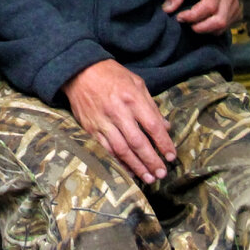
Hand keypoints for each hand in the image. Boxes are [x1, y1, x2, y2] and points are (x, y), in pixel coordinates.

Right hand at [63, 59, 175, 183]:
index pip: (152, 125)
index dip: (163, 143)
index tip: (171, 156)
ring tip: (148, 178)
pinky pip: (106, 149)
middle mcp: (117, 111)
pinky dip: (118, 162)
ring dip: (136, 166)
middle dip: (151, 160)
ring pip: (121, 149)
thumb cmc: (111, 75)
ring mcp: (102, 121)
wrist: (79, 71)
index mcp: (131, 97)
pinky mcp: (91, 128)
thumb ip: (151, 105)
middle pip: (138, 142)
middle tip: (161, 174)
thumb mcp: (136, 82)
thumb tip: (165, 127)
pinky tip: (128, 171)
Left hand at [163, 0, 239, 34]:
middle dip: (200, 27)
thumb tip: (167, 10)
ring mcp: (235, 4)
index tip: (179, 16)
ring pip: (223, 26)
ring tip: (193, 23)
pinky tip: (203, 22)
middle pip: (219, 21)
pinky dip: (214, 29)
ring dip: (206, 30)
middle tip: (186, 22)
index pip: (209, 7)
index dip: (193, 16)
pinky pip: (227, 26)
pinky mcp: (237, 10)